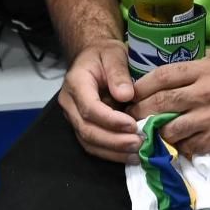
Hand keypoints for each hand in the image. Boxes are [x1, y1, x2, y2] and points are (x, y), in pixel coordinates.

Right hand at [56, 39, 141, 161]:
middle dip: (114, 141)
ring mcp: (73, 116)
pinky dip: (112, 154)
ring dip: (114, 151)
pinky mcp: (81, 127)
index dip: (110, 120)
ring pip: (89, 142)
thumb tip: (126, 95)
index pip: (89, 107)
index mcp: (75, 82)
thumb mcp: (114, 54)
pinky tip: (130, 154)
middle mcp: (69, 102)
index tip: (132, 125)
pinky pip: (93, 146)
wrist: (94, 58)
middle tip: (139, 143)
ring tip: (139, 152)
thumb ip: (118, 72)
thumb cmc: (105, 55)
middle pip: (87, 129)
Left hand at [128, 50, 209, 156]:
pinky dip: (177, 146)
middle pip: (162, 102)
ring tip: (147, 131)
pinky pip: (188, 145)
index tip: (130, 93)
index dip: (141, 85)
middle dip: (142, 110)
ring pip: (172, 127)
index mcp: (202, 70)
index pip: (162, 76)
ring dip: (157, 131)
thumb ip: (188, 66)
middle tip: (131, 115)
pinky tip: (172, 144)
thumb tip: (157, 71)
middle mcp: (206, 92)